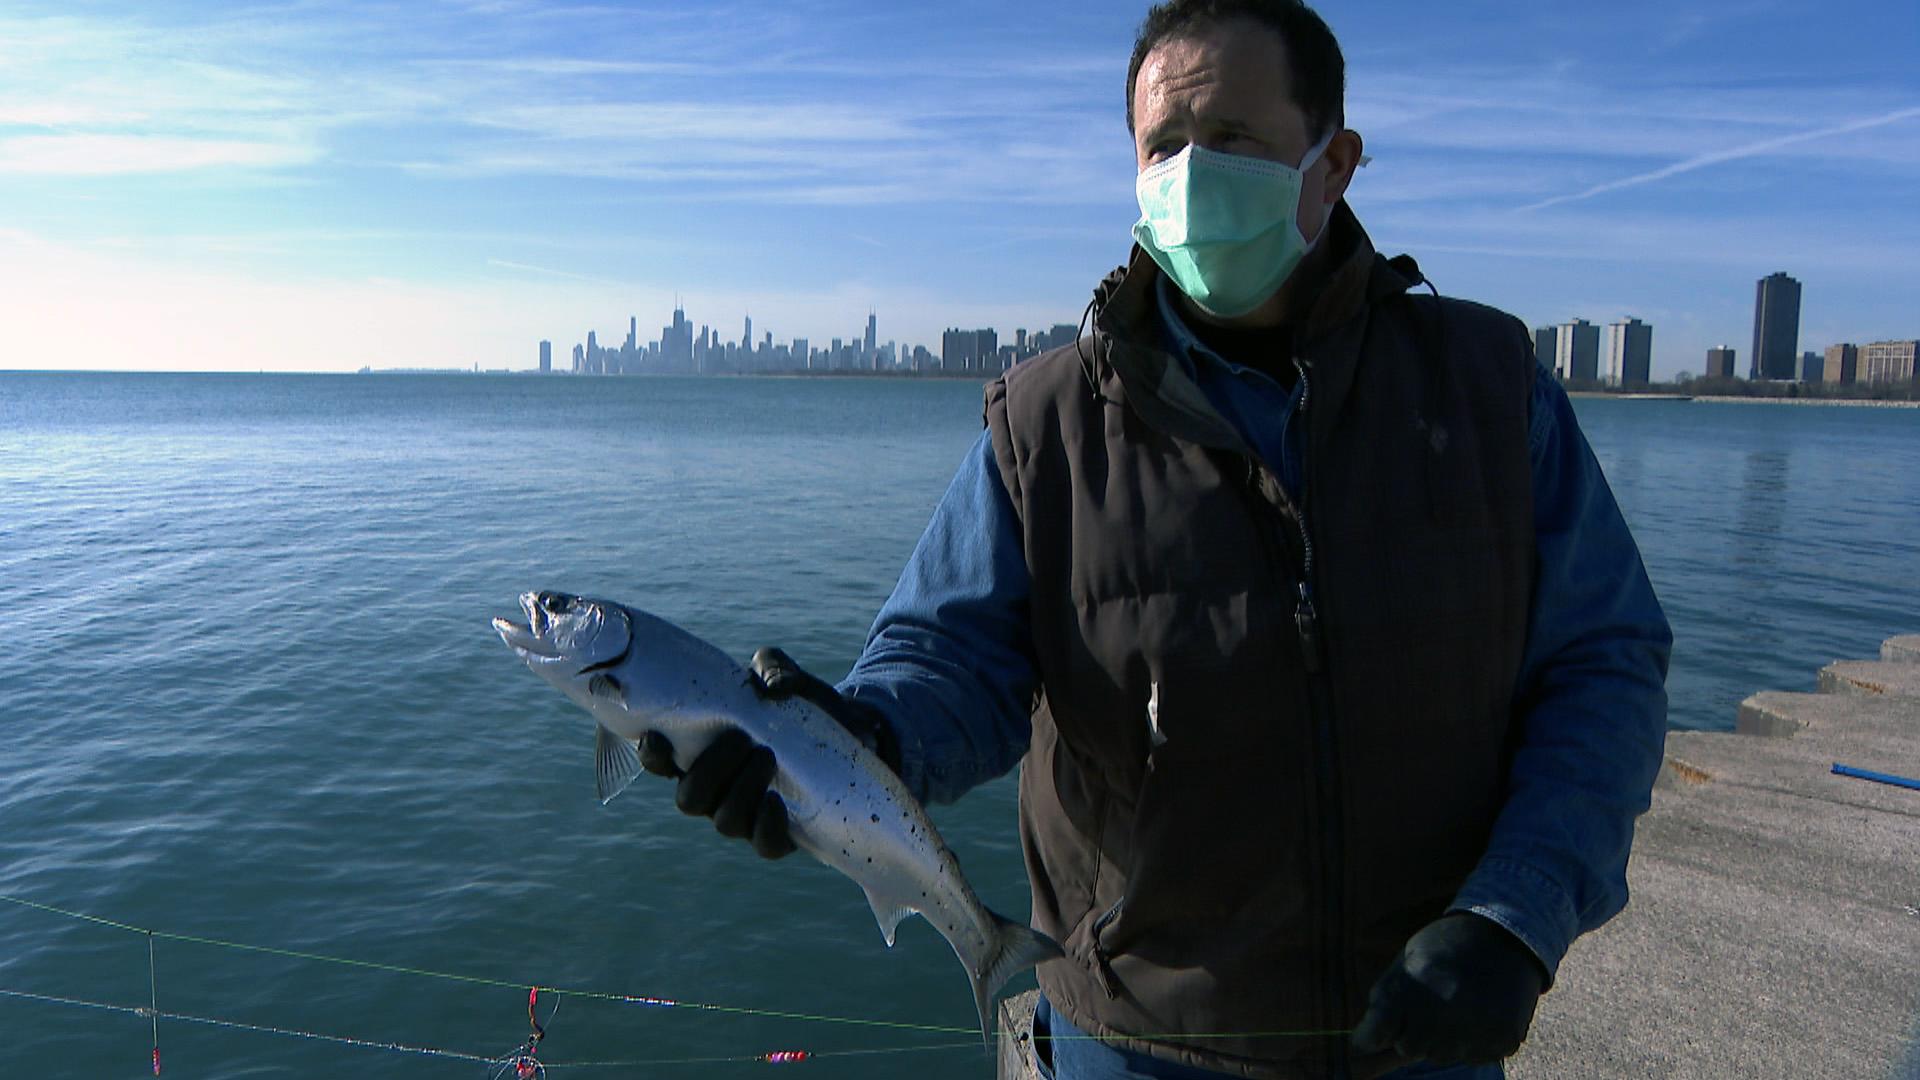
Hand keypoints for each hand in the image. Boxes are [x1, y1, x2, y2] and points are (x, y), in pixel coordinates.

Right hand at [635, 647, 898, 859]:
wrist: (851, 733)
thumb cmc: (803, 706)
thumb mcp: (789, 678)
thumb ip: (773, 667)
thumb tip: (771, 688)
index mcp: (704, 754)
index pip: (663, 764)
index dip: (652, 757)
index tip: (657, 737)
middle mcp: (717, 791)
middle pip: (690, 798)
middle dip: (711, 769)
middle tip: (741, 740)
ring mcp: (746, 816)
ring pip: (724, 821)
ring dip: (741, 789)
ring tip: (767, 755)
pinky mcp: (778, 834)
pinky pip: (763, 845)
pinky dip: (766, 825)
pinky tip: (777, 800)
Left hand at [1350, 912, 1546, 1066]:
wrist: (1506, 935)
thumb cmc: (1446, 946)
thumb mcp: (1406, 960)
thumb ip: (1384, 998)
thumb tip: (1362, 1039)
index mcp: (1410, 990)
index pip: (1373, 1035)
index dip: (1369, 1036)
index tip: (1370, 1035)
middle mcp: (1439, 1016)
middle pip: (1408, 1049)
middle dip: (1410, 1033)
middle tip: (1428, 1006)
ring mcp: (1473, 1032)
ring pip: (1441, 1055)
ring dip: (1442, 1038)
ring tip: (1456, 1004)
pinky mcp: (1501, 1042)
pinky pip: (1472, 1055)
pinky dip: (1471, 1040)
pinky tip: (1478, 1012)